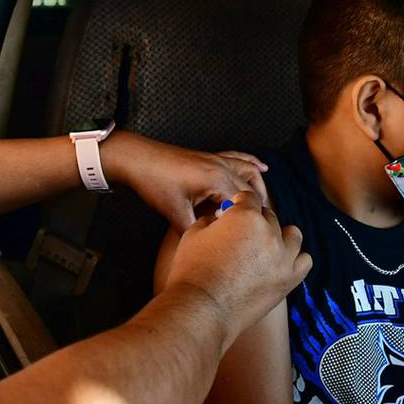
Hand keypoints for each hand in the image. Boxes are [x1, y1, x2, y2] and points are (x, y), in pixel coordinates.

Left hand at [100, 131, 271, 231]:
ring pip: (250, 173)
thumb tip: (208, 246)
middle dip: (258, 212)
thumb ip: (195, 231)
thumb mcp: (175, 213)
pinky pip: (239, 158)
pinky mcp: (210, 157)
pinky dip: (253, 164)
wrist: (138, 159)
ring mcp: (218, 160)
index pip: (245, 205)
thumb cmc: (154, 182)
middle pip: (252, 191)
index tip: (253, 240)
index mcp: (217, 180)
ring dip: (259, 190)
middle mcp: (223, 167)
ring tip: (265, 209)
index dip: (249, 224)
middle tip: (262, 232)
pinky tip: (263, 169)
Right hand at [165, 193, 310, 345]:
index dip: (240, 203)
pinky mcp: (289, 279)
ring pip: (292, 235)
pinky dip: (294, 259)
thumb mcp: (192, 234)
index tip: (234, 211)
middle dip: (256, 220)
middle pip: (269, 216)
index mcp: (245, 216)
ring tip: (265, 247)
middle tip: (242, 234)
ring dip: (280, 236)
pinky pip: (304, 261)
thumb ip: (210, 220)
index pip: (249, 198)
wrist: (202, 309)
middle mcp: (269, 232)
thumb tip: (219, 220)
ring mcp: (283, 256)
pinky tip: (279, 263)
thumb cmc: (192, 270)